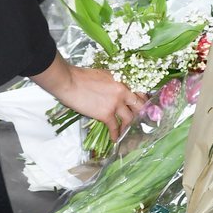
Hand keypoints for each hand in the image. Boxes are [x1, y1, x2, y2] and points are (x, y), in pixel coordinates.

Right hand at [30, 52, 147, 142]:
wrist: (69, 82)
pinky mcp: (105, 114)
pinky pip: (114, 127)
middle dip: (141, 114)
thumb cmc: (82, 75)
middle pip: (139, 106)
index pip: (140, 92)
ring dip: (128, 126)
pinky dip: (115, 134)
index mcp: (123, 80)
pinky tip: (115, 139)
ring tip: (126, 131)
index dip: (143, 101)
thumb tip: (117, 91)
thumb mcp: (104, 74)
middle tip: (141, 120)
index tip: (143, 106)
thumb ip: (114, 82)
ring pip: (129, 119)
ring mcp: (115, 104)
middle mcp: (123, 92)